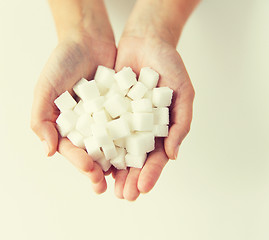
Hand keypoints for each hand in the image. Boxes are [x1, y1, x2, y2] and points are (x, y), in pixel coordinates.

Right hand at [31, 32, 115, 193]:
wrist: (88, 38)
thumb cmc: (62, 62)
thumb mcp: (45, 88)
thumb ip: (41, 119)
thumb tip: (47, 152)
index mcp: (66, 125)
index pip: (71, 149)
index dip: (79, 162)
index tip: (91, 171)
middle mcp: (85, 126)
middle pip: (91, 152)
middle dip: (97, 170)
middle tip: (105, 185)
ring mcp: (104, 119)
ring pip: (110, 145)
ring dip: (116, 163)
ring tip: (123, 178)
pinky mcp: (120, 110)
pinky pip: (125, 127)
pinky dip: (130, 140)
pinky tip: (137, 152)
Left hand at [113, 35, 194, 200]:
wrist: (146, 40)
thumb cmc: (169, 65)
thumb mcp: (183, 92)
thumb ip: (181, 123)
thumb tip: (173, 155)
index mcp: (160, 129)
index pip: (157, 157)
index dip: (151, 173)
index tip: (142, 188)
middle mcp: (141, 128)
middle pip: (135, 159)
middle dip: (130, 178)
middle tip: (123, 196)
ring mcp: (123, 120)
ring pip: (117, 148)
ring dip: (113, 168)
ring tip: (106, 185)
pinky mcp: (107, 109)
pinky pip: (102, 128)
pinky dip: (98, 143)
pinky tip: (93, 158)